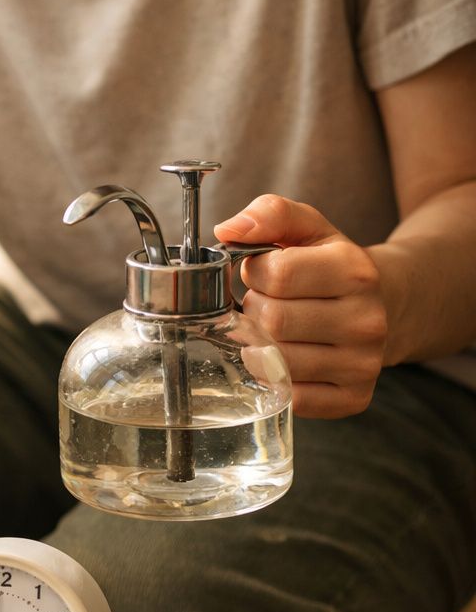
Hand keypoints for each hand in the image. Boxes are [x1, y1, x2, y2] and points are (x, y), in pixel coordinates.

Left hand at [214, 195, 388, 417]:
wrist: (382, 306)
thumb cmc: (329, 267)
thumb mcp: (307, 228)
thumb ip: (270, 214)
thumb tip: (229, 230)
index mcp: (355, 272)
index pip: (276, 275)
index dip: (256, 273)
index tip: (263, 273)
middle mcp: (367, 320)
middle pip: (272, 321)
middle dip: (256, 309)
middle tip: (268, 304)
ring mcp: (363, 363)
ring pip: (278, 362)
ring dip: (262, 345)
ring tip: (278, 330)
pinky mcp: (354, 397)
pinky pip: (292, 397)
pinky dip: (278, 380)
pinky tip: (287, 359)